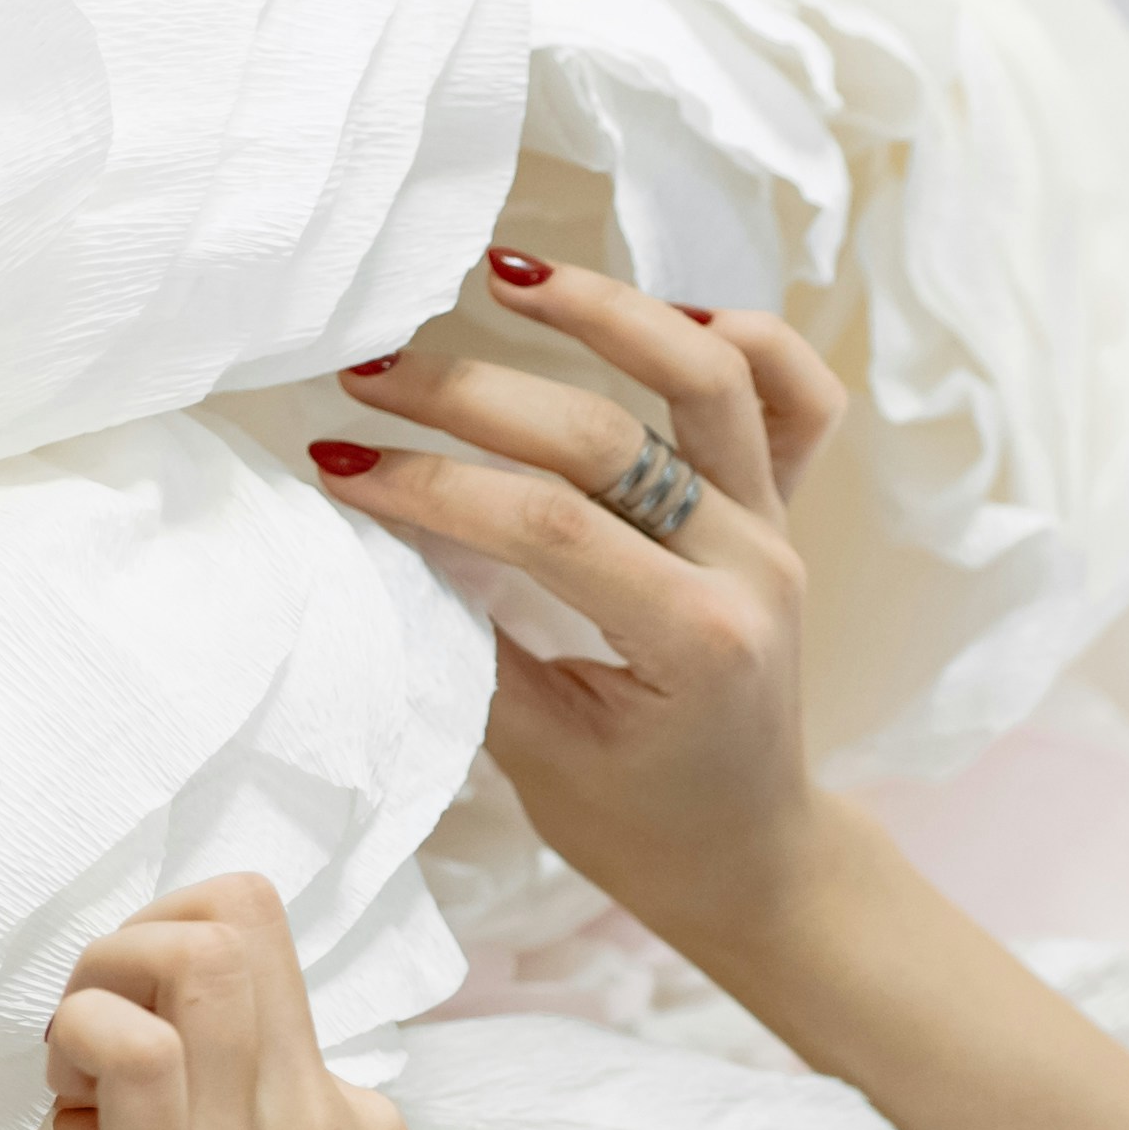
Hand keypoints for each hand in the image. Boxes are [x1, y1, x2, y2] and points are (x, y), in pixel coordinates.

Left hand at [48, 878, 429, 1129]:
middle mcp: (331, 1120)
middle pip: (246, 917)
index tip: (129, 1090)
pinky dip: (78, 1043)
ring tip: (74, 1087)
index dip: (177, 997)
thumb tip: (120, 1110)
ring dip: (103, 981)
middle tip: (88, 1055)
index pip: (273, 974)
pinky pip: (131, 1037)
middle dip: (135, 945)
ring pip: (202, 945)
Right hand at [314, 248, 856, 971]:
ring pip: (712, 376)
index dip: (431, 484)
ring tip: (504, 273)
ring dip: (606, 311)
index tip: (337, 464)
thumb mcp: (539, 756)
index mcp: (696, 640)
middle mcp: (752, 564)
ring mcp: (776, 527)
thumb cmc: (641, 826)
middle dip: (472, 394)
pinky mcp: (782, 510)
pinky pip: (791, 396)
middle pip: (608, 437)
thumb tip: (381, 532)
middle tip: (368, 375)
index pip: (545, 526)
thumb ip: (470, 642)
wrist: (753, 856)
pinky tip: (656, 312)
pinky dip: (735, 337)